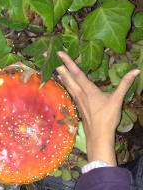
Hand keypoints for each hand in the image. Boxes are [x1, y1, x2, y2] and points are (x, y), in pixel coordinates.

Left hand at [56, 51, 139, 165]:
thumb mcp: (117, 99)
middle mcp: (80, 94)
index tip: (60, 53)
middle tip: (54, 60)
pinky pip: (71, 93)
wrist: (98, 135)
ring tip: (57, 71)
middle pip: (69, 79)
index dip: (68, 62)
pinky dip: (68, 87)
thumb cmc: (107, 118)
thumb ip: (125, 84)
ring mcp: (78, 101)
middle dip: (61, 68)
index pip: (77, 73)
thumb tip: (136, 71)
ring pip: (69, 86)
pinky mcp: (79, 107)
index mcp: (89, 90)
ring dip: (63, 77)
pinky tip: (68, 87)